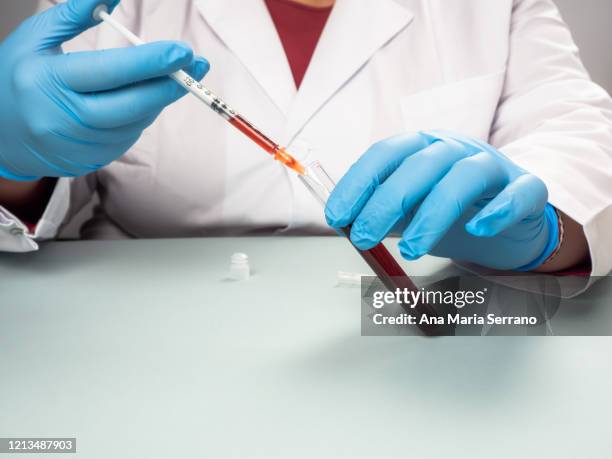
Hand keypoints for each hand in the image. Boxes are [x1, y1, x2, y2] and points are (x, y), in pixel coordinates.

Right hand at [0, 0, 208, 179]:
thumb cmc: (17, 77)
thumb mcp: (37, 38)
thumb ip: (75, 13)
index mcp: (48, 81)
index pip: (109, 72)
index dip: (149, 62)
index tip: (183, 52)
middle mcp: (64, 119)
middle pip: (131, 104)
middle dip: (170, 84)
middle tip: (197, 65)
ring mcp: (79, 145)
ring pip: (135, 122)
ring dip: (159, 98)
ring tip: (169, 76)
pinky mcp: (91, 160)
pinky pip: (129, 136)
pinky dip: (142, 115)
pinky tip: (143, 99)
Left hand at [325, 131, 559, 270]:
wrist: (505, 220)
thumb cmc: (449, 211)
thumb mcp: (408, 210)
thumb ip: (379, 212)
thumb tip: (343, 224)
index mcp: (421, 148)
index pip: (384, 155)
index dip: (358, 184)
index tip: (336, 216)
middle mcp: (455, 149)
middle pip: (420, 165)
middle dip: (387, 202)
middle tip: (364, 238)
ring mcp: (492, 165)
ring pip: (464, 177)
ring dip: (434, 213)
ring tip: (412, 251)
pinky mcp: (526, 188)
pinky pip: (517, 193)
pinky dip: (498, 210)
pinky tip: (477, 230)